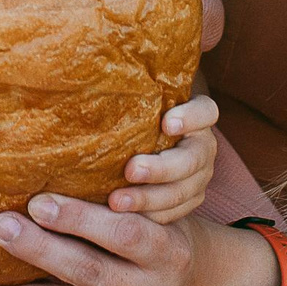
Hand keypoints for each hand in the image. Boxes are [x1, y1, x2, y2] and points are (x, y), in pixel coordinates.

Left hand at [109, 95, 217, 222]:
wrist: (151, 150)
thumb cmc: (136, 114)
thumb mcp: (140, 99)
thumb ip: (129, 89)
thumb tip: (79, 66)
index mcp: (196, 117)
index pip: (206, 111)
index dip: (191, 118)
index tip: (166, 122)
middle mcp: (202, 146)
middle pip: (194, 158)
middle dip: (161, 168)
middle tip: (130, 169)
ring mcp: (199, 176)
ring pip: (185, 191)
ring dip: (151, 199)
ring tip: (116, 202)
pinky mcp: (189, 199)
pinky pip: (176, 214)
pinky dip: (153, 218)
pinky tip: (125, 219)